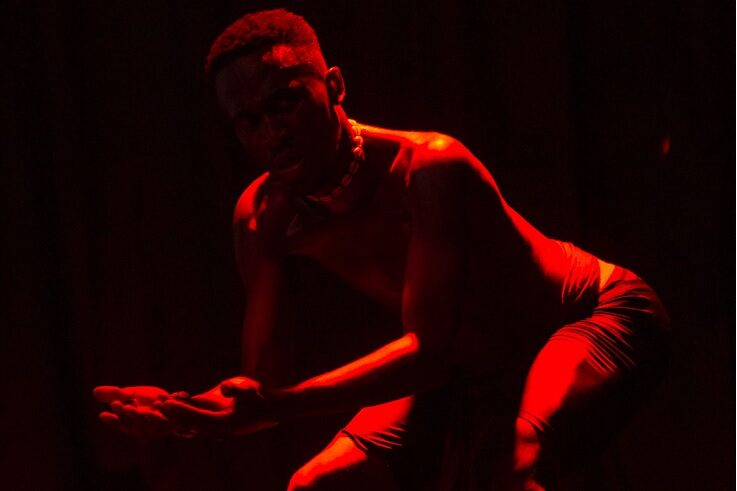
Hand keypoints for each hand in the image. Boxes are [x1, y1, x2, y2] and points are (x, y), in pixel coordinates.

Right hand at [93, 385, 188, 441]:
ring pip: (152, 422)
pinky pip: (171, 417)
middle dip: (125, 413)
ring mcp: (161, 427)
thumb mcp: (131, 394)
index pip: (121, 424)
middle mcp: (146, 429)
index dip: (112, 421)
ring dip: (143, 415)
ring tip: (133, 405)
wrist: (174, 402)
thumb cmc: (148, 400)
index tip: (102, 415)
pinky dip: (165, 410)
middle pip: (135, 423)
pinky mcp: (175, 421)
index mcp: (133, 425)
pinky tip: (160, 402)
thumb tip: (95, 392)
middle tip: (115, 403)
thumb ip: (115, 394)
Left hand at [161, 376, 278, 437]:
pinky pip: (196, 420)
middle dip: (171, 415)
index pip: (195, 418)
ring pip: (190, 424)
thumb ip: (236, 389)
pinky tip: (173, 403)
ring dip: (175, 416)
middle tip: (154, 406)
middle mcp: (217, 430)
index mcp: (224, 424)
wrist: (274, 408)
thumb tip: (223, 387)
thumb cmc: (262, 396)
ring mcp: (216, 428)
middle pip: (188, 423)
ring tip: (159, 405)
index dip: (179, 410)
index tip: (165, 403)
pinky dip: (184, 413)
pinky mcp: (217, 422)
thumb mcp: (250, 389)